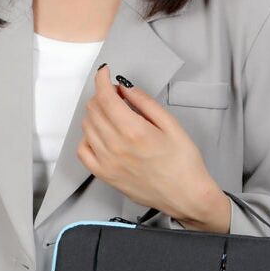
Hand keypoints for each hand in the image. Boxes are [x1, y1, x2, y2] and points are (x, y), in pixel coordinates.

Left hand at [77, 64, 230, 232]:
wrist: (186, 197)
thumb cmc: (184, 165)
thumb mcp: (171, 125)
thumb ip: (145, 103)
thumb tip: (125, 89)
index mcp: (134, 131)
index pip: (105, 97)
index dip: (101, 80)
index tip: (105, 73)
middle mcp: (116, 147)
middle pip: (93, 110)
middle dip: (101, 95)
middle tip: (115, 96)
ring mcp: (108, 163)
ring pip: (86, 127)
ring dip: (95, 114)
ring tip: (112, 115)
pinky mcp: (106, 176)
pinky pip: (83, 151)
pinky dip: (87, 138)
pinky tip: (100, 136)